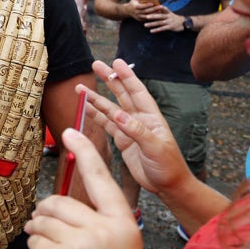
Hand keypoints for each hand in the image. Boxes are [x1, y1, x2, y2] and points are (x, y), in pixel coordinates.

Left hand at [25, 128, 169, 248]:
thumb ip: (99, 224)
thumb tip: (61, 203)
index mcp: (122, 225)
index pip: (100, 179)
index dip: (84, 152)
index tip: (69, 132)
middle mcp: (100, 232)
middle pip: (59, 202)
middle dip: (48, 212)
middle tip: (49, 226)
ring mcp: (74, 248)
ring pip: (42, 221)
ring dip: (41, 232)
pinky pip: (34, 242)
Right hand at [83, 60, 190, 194]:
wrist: (168, 186)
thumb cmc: (169, 166)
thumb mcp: (155, 148)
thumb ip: (137, 131)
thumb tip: (118, 115)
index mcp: (151, 117)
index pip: (137, 92)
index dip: (127, 76)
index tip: (116, 62)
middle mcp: (139, 120)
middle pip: (122, 94)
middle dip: (109, 79)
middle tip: (96, 65)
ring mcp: (129, 129)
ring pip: (110, 109)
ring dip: (96, 98)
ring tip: (80, 88)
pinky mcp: (122, 141)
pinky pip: (106, 125)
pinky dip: (95, 116)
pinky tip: (85, 108)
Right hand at [126, 0, 160, 21]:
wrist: (127, 10)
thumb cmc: (133, 2)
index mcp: (135, 6)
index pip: (142, 6)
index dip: (147, 5)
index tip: (153, 3)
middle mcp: (137, 12)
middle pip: (146, 11)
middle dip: (154, 9)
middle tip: (161, 6)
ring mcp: (138, 16)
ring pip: (147, 16)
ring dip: (154, 14)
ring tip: (161, 11)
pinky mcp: (140, 19)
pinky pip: (147, 18)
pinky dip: (152, 17)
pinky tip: (158, 14)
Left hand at [143, 6, 184, 32]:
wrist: (184, 23)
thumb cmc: (174, 18)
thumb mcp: (170, 13)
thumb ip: (163, 12)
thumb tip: (154, 9)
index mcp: (168, 12)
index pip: (163, 9)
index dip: (159, 7)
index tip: (152, 6)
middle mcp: (169, 16)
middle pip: (160, 16)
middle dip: (153, 16)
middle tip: (146, 16)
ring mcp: (169, 22)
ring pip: (160, 23)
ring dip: (152, 24)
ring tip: (145, 25)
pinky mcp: (170, 27)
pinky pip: (162, 29)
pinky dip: (156, 30)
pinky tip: (151, 31)